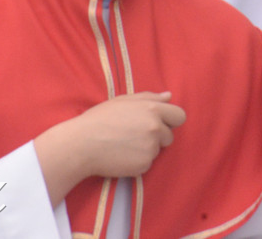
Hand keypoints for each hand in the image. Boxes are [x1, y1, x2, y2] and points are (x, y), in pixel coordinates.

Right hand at [35, 91, 185, 205]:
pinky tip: (121, 156)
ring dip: (146, 149)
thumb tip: (169, 96)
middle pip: (169, 136)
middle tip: (134, 135)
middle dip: (158, 136)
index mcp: (152, 109)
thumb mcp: (123, 101)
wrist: (82, 144)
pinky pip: (147, 164)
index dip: (170, 120)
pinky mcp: (144, 165)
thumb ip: (149, 97)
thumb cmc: (100, 119)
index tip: (158, 123)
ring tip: (123, 145)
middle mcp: (155, 128)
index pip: (179, 116)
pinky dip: (137, 162)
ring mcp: (151, 147)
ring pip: (157, 150)